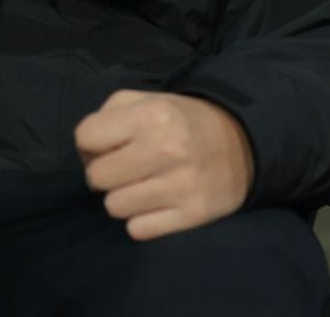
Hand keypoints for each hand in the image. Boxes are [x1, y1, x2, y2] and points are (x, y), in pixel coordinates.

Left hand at [75, 90, 254, 240]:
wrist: (245, 141)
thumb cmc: (184, 121)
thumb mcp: (150, 100)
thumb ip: (110, 114)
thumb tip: (85, 152)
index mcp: (152, 114)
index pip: (85, 137)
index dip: (92, 143)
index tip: (110, 145)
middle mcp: (166, 148)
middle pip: (96, 177)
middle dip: (106, 174)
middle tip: (127, 168)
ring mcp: (180, 185)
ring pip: (114, 207)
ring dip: (124, 199)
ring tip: (143, 186)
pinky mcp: (192, 214)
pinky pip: (138, 230)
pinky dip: (143, 220)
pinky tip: (158, 204)